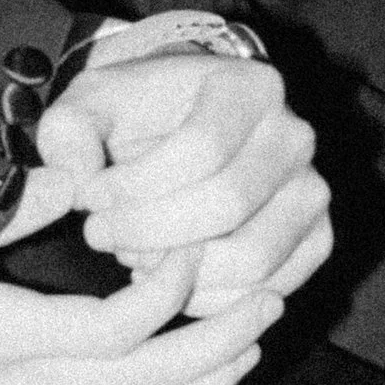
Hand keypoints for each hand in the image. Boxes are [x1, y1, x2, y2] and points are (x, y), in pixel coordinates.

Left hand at [33, 48, 331, 317]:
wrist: (185, 124)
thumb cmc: (135, 115)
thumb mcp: (90, 105)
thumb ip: (68, 134)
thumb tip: (78, 181)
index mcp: (249, 85)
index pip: (200, 147)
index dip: (134, 186)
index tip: (90, 196)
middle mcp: (294, 134)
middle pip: (227, 204)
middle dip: (150, 231)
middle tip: (102, 234)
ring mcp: (312, 190)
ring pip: (253, 258)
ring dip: (180, 272)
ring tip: (133, 254)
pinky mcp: (317, 239)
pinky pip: (270, 289)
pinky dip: (211, 299)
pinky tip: (167, 278)